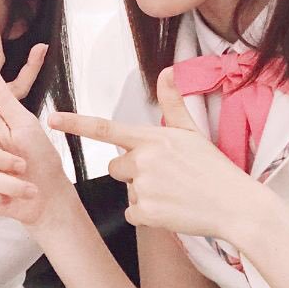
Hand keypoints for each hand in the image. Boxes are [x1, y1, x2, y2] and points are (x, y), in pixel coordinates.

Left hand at [48, 67, 260, 241]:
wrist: (236, 206)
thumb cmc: (214, 168)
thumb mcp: (193, 131)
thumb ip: (172, 103)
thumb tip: (167, 71)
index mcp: (151, 138)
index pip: (105, 129)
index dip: (75, 124)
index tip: (52, 119)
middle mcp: (143, 160)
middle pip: (116, 167)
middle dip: (132, 172)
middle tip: (165, 177)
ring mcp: (143, 187)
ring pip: (127, 191)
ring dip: (143, 195)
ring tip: (174, 193)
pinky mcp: (146, 213)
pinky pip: (132, 213)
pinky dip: (147, 216)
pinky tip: (171, 210)